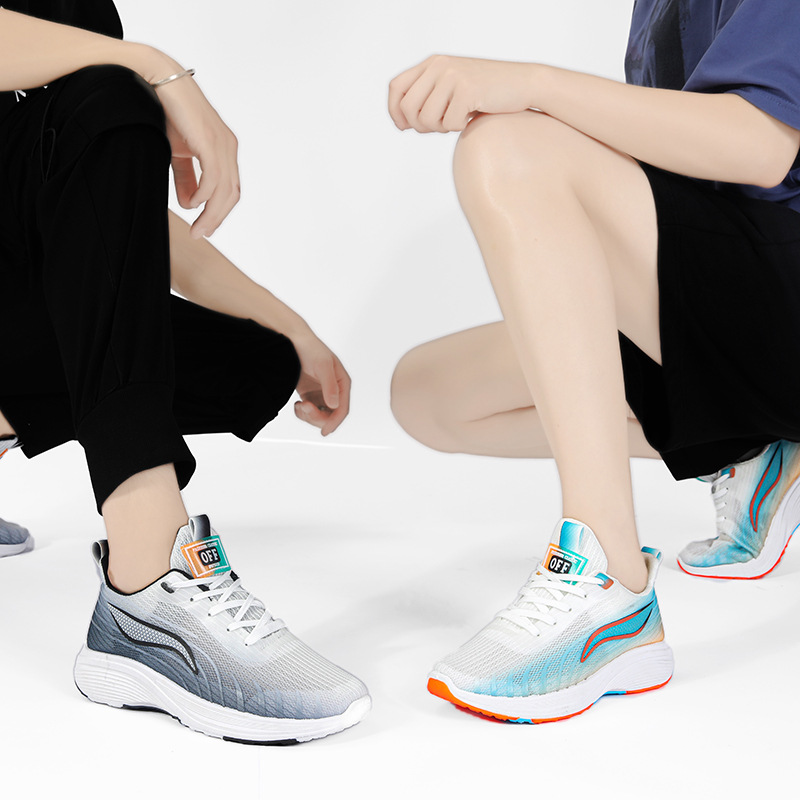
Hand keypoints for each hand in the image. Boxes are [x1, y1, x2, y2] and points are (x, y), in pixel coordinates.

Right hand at [154, 73, 239, 238]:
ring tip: (197, 228)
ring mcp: (222, 143)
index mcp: (224, 150)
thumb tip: (189, 203)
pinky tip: (192, 205)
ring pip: (224, 189)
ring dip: (211, 213)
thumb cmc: (168, 112)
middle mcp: (228, 147)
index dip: (219, 211)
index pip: (229, 189)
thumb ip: (186, 177)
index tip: (205, 228)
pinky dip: (205, 195)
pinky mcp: (210, 140)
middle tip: (201, 234)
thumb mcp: (178, 151)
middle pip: (231, 194)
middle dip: (216, 218)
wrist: (158, 80)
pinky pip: (213, 177)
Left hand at [290, 331, 350, 435]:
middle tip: (303, 408)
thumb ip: (330, 386)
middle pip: (330, 415)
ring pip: (319, 415)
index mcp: (342, 383)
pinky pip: (309, 411)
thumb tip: (334, 405)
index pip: (342, 409)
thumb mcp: (322, 365)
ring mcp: (321, 392)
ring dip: (308, 415)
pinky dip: (302, 412)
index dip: (334, 422)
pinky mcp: (309, 394)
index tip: (324, 431)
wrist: (291, 340)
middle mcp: (334, 389)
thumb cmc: (310, 349)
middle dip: (317, 417)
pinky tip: (297, 404)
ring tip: (299, 404)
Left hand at [388, 55, 536, 132]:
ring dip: (440, 129)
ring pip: (426, 119)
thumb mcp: (453, 88)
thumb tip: (404, 122)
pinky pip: (449, 124)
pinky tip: (471, 116)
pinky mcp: (467, 89)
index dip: (395, 112)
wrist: (524, 84)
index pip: (396, 87)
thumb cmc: (487, 93)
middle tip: (440, 127)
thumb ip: (429, 97)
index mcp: (432, 63)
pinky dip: (459, 128)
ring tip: (457, 120)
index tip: (405, 127)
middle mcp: (439, 65)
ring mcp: (453, 76)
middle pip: (408, 107)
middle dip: (420, 126)